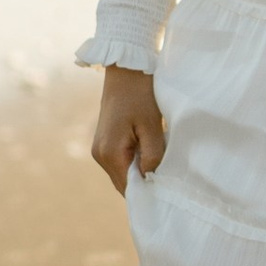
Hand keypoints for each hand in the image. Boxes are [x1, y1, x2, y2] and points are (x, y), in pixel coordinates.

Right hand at [93, 67, 166, 195]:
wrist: (125, 71)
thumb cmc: (141, 96)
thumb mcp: (152, 126)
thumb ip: (152, 156)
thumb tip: (152, 180)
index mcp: (110, 153)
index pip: (128, 188)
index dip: (147, 193)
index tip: (166, 193)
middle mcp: (99, 155)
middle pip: (124, 184)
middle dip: (143, 185)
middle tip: (166, 182)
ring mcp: (99, 149)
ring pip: (122, 174)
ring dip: (139, 174)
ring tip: (159, 166)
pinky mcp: (103, 143)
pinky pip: (120, 163)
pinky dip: (134, 164)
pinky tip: (148, 155)